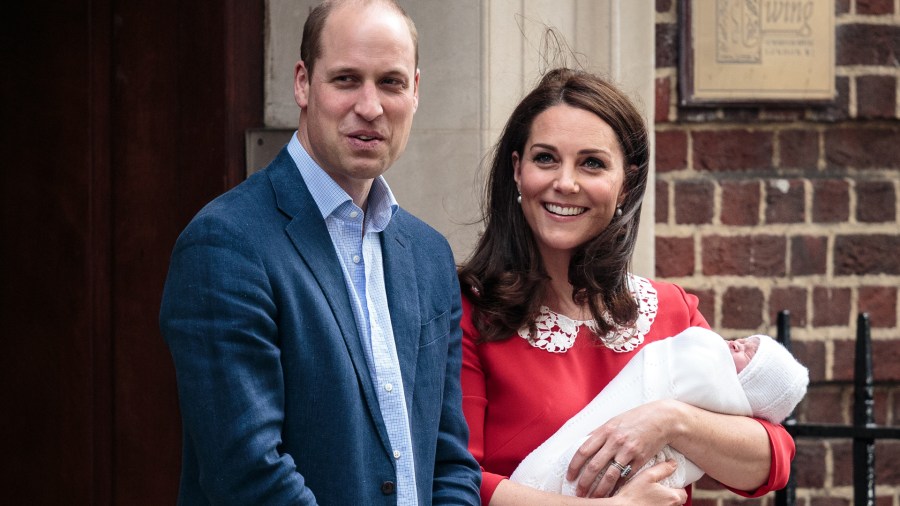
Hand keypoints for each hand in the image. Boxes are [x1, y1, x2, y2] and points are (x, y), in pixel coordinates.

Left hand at [566, 400, 680, 497]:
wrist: (661, 419)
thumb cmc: (635, 419)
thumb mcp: (614, 421)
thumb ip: (599, 433)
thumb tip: (582, 443)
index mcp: (606, 430)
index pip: (584, 450)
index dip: (574, 466)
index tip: (570, 476)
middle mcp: (615, 441)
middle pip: (595, 466)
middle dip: (585, 482)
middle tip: (579, 492)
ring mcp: (628, 451)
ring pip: (610, 475)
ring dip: (600, 489)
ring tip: (594, 498)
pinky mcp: (641, 459)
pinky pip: (627, 477)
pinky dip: (618, 487)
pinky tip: (613, 494)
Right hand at [609, 460, 686, 504]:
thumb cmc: (633, 494)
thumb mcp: (648, 475)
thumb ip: (663, 468)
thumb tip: (673, 464)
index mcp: (672, 497)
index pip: (683, 493)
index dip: (677, 488)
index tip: (668, 484)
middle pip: (677, 501)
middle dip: (670, 495)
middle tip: (659, 489)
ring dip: (663, 501)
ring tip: (651, 496)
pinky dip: (656, 505)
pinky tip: (646, 502)